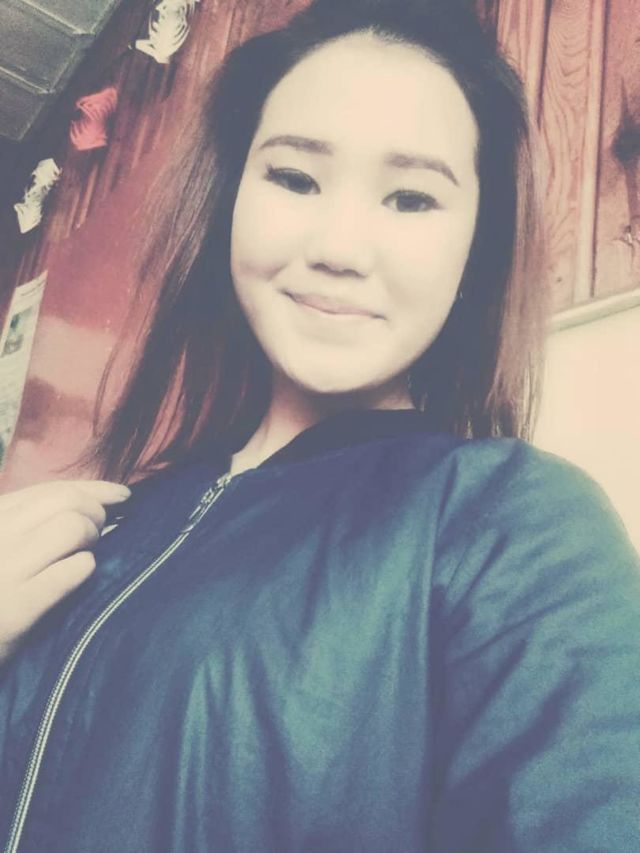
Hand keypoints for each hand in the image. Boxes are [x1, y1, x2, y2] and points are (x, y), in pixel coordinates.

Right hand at [0, 479, 130, 665]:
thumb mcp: (4, 549)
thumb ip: (35, 523)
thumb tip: (97, 501)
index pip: (49, 490)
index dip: (94, 488)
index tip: (122, 495)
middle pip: (66, 503)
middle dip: (97, 512)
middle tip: (103, 532)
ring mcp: (3, 572)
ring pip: (72, 527)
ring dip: (92, 538)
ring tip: (86, 556)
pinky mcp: (15, 610)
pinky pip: (70, 570)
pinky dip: (83, 568)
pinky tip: (81, 574)